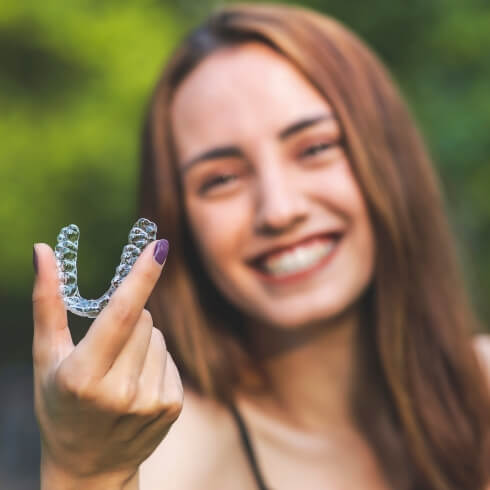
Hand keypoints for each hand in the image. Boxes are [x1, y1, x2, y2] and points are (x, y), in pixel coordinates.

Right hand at [32, 239, 182, 484]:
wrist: (89, 466)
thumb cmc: (59, 404)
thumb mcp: (45, 357)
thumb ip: (47, 302)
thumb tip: (42, 250)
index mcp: (83, 376)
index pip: (120, 314)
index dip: (141, 276)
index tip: (159, 246)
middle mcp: (120, 391)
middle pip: (143, 318)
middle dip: (128, 319)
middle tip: (106, 349)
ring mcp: (150, 402)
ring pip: (158, 336)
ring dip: (142, 342)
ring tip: (120, 372)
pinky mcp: (172, 406)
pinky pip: (170, 357)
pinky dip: (155, 362)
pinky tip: (137, 385)